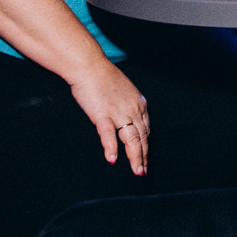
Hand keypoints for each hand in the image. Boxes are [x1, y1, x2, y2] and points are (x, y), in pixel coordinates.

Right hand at [69, 58, 149, 174]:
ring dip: (135, 157)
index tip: (145, 155)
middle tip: (143, 171)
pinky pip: (109, 134)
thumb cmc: (103, 77)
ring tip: (137, 170)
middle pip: (142, 137)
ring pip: (131, 139)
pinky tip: (112, 160)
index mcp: (139, 103)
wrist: (90, 66)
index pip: (145, 129)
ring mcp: (119, 112)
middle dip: (144, 155)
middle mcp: (133, 109)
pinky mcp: (102, 115)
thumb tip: (125, 118)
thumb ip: (126, 106)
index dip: (146, 144)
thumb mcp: (122, 91)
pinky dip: (111, 148)